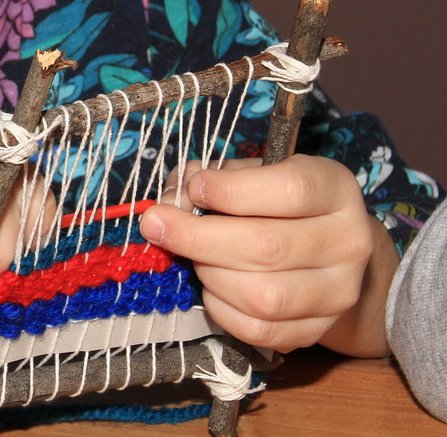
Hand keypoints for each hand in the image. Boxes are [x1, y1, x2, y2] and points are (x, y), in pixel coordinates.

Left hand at [138, 155, 395, 355]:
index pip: (290, 190)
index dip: (231, 190)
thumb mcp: (252, 174)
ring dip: (211, 275)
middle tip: (158, 226)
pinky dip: (221, 309)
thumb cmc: (277, 203)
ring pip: (263, 296)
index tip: (193, 189)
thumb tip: (168, 204)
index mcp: (335, 189)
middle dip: (197, 236)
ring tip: (196, 258)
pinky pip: (260, 330)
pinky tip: (211, 288)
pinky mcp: (318, 329)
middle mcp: (347, 241)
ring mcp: (338, 292)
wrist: (327, 252)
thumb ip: (209, 178)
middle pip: (267, 246)